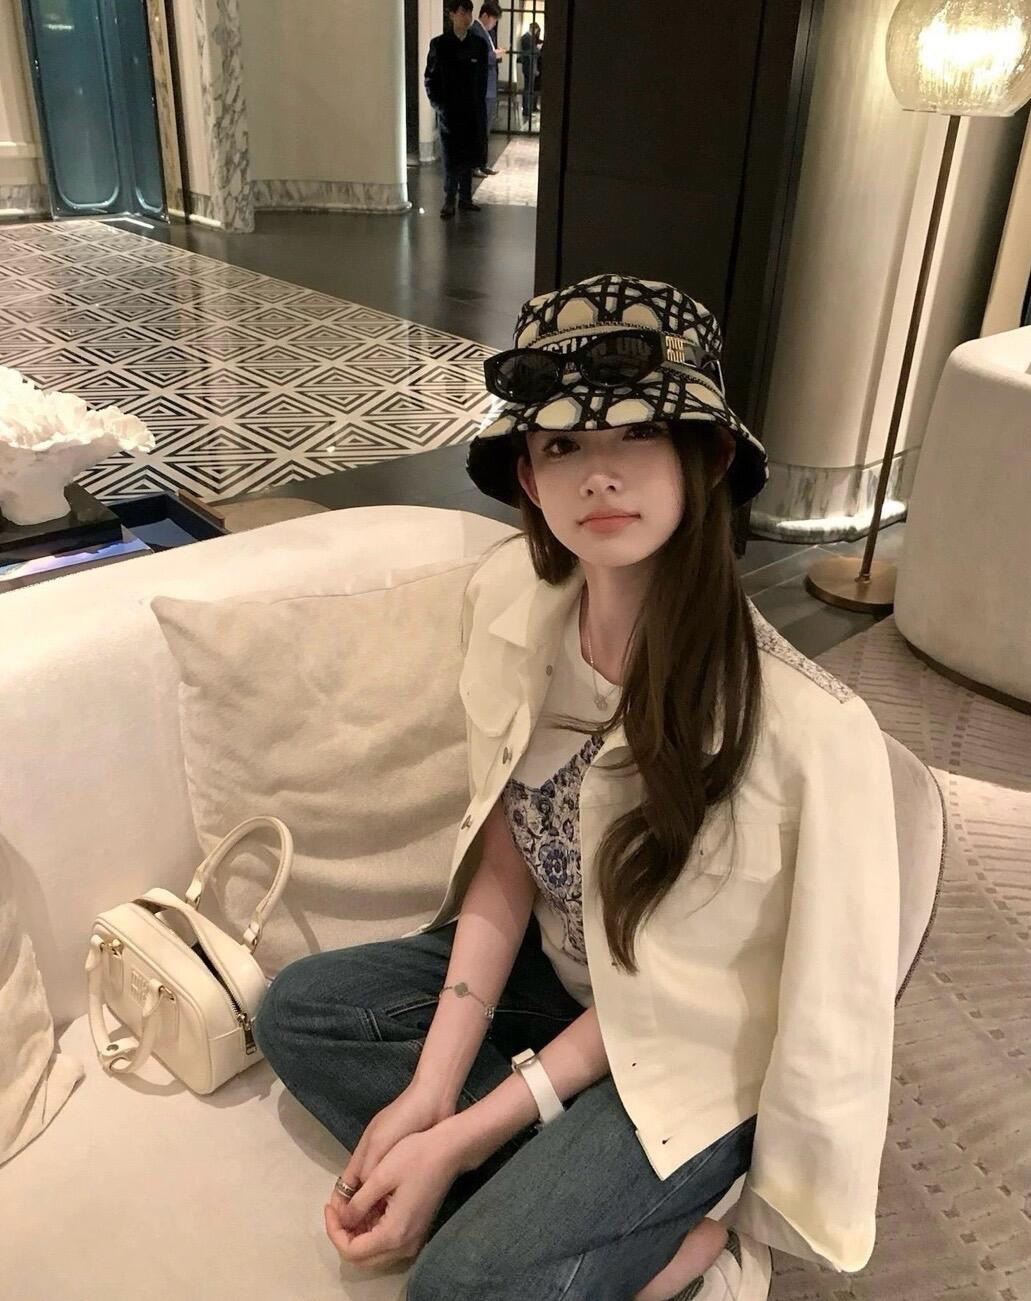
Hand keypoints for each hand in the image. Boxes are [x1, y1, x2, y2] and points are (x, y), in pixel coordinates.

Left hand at [324, 1123, 465, 1269]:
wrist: (450, 1151)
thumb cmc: (415, 1157)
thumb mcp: (380, 1176)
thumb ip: (358, 1203)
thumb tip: (343, 1219)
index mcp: (393, 1233)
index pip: (352, 1251)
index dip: (334, 1231)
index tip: (329, 1206)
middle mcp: (404, 1245)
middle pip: (362, 1258)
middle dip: (343, 1235)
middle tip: (335, 1208)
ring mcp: (413, 1240)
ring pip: (374, 1253)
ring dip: (357, 1234)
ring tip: (349, 1206)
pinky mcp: (416, 1232)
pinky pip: (386, 1244)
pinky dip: (371, 1231)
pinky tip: (367, 1207)